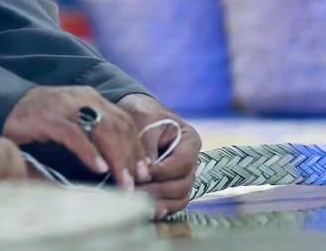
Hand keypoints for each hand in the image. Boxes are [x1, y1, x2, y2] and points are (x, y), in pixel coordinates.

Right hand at [2, 86, 147, 188]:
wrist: (7, 104)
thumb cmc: (42, 119)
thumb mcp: (74, 121)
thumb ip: (95, 134)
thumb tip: (121, 163)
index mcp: (92, 97)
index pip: (124, 121)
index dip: (137, 147)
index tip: (145, 171)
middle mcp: (83, 97)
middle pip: (118, 127)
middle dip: (131, 157)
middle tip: (137, 183)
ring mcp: (66, 105)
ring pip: (102, 131)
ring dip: (117, 159)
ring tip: (123, 182)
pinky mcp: (49, 117)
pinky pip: (75, 135)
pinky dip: (89, 152)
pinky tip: (98, 168)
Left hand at [115, 93, 201, 217]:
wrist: (136, 115)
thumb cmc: (142, 114)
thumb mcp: (142, 119)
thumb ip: (145, 143)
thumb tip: (144, 171)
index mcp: (189, 140)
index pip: (183, 162)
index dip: (164, 171)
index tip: (143, 172)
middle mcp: (190, 160)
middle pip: (183, 184)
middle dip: (158, 190)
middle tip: (134, 191)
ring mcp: (182, 175)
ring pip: (179, 197)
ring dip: (158, 202)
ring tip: (136, 203)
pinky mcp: (171, 186)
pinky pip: (171, 203)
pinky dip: (159, 208)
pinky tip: (144, 211)